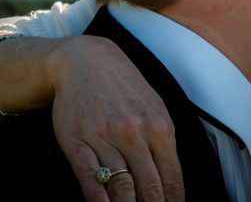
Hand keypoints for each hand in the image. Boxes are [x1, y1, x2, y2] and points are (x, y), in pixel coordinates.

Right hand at [47, 36, 184, 201]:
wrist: (84, 61)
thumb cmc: (123, 85)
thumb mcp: (154, 106)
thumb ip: (164, 141)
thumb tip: (172, 179)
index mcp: (159, 127)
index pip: (172, 177)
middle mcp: (134, 134)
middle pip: (149, 187)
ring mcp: (105, 139)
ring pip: (121, 187)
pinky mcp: (78, 143)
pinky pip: (91, 179)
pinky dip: (100, 201)